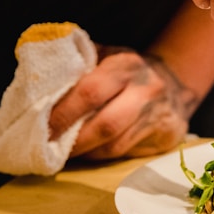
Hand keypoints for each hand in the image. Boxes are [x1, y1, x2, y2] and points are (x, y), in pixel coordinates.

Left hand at [48, 48, 197, 159]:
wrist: (175, 84)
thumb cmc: (127, 72)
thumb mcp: (106, 56)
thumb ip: (78, 65)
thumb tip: (37, 82)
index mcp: (126, 65)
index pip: (91, 92)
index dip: (64, 113)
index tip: (42, 127)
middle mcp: (146, 90)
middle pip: (105, 124)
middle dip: (73, 141)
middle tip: (47, 148)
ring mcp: (158, 116)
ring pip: (114, 146)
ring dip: (84, 153)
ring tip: (62, 154)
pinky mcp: (165, 138)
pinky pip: (125, 154)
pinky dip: (99, 157)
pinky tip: (86, 153)